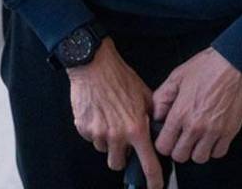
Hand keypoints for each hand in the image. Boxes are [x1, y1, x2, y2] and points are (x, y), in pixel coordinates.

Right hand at [67, 38, 163, 188]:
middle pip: (118, 164)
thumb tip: (159, 129)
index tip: (155, 187)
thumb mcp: (145, 95)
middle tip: (123, 140)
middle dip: (121, 156)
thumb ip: (152, 116)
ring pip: (104, 150)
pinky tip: (99, 113)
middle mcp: (117, 135)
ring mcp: (98, 133)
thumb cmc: (120, 77)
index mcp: (136, 129)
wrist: (94, 64)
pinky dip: (95, 131)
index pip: (148, 164)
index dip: (154, 181)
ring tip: (110, 119)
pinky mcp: (82, 128)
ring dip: (108, 142)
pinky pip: (91, 138)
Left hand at [152, 46, 241, 163]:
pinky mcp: (230, 131)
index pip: (164, 146)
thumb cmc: (207, 66)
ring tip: (197, 137)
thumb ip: (162, 98)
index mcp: (180, 112)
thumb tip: (156, 115)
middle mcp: (196, 126)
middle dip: (178, 148)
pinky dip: (214, 148)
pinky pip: (218, 152)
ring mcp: (214, 131)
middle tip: (181, 137)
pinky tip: (211, 136)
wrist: (235, 63)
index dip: (163, 143)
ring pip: (200, 158)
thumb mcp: (176, 77)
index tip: (167, 138)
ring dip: (197, 150)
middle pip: (180, 156)